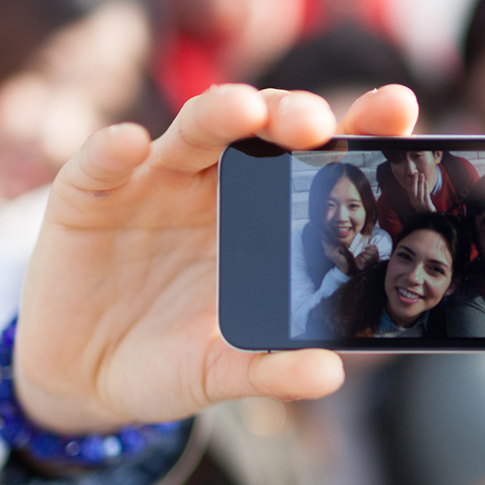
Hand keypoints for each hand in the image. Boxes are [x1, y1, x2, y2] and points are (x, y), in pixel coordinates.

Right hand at [14, 84, 417, 432]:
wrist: (84, 377)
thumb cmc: (171, 359)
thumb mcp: (221, 372)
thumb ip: (270, 370)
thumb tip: (330, 374)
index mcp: (266, 216)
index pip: (320, 160)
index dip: (360, 128)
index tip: (400, 106)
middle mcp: (217, 184)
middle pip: (261, 128)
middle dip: (291, 113)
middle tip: (315, 122)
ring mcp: (155, 181)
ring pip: (192, 130)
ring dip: (218, 114)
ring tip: (243, 110)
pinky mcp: (90, 193)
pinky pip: (101, 163)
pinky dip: (112, 150)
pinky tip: (129, 144)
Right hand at [407, 171, 435, 213]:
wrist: (430, 217)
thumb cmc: (424, 207)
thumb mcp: (419, 200)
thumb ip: (417, 193)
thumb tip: (413, 183)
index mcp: (412, 200)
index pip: (409, 191)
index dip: (409, 183)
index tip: (409, 176)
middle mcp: (415, 202)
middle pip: (413, 190)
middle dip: (414, 181)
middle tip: (415, 173)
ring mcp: (421, 204)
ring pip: (420, 192)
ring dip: (420, 182)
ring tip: (421, 175)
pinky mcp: (427, 206)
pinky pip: (426, 195)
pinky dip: (425, 188)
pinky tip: (426, 182)